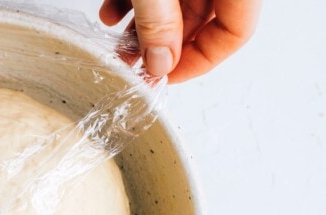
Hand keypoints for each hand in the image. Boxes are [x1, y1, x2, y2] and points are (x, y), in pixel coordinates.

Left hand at [99, 0, 260, 81]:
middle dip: (161, 46)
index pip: (234, 33)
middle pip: (202, 21)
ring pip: (176, 5)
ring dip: (143, 28)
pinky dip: (134, 3)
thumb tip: (158, 62)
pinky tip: (111, 12)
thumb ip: (159, 21)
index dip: (199, 62)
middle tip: (132, 65)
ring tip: (117, 45)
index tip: (164, 76)